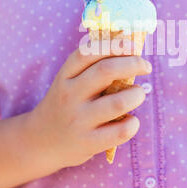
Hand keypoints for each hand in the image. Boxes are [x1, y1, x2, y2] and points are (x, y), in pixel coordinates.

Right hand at [28, 38, 151, 169]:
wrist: (40, 142)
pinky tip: (132, 120)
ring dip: (136, 94)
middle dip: (133, 63)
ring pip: (117, 103)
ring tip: (139, 93)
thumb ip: (91, 68)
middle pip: (106, 71)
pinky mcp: (88, 143)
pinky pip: (120, 131)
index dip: (114, 45)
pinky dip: (133, 123)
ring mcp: (79, 121)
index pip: (88, 52)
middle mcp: (70, 96)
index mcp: (65, 76)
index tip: (132, 45)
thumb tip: (129, 49)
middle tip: (146, 66)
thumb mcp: (68, 83)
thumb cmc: (65, 106)